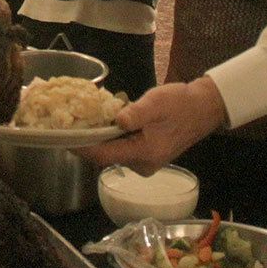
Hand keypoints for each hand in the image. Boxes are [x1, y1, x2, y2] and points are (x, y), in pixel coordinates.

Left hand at [78, 77, 227, 174]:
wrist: (204, 108)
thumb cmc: (180, 103)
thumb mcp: (156, 103)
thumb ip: (135, 114)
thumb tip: (115, 121)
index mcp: (144, 153)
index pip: (104, 155)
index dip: (82, 148)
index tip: (63, 139)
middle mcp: (143, 164)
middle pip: (106, 156)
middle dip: (88, 141)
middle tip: (70, 125)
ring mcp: (146, 162)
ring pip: (114, 152)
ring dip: (100, 138)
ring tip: (84, 121)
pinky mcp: (148, 156)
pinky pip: (123, 149)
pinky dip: (112, 138)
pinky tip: (106, 123)